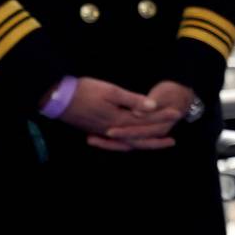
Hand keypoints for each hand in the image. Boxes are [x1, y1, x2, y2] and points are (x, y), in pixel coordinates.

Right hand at [57, 77, 179, 151]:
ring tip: (156, 144)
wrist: (56, 97)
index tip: (177, 113)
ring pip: (128, 142)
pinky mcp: (95, 131)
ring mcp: (103, 132)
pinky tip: (130, 144)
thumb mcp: (111, 91)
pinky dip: (126, 145)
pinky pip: (115, 143)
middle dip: (156, 138)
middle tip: (173, 140)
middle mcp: (112, 130)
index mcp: (119, 119)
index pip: (146, 120)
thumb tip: (153, 106)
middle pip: (139, 137)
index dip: (163, 117)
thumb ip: (132, 100)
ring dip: (143, 144)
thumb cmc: (84, 90)